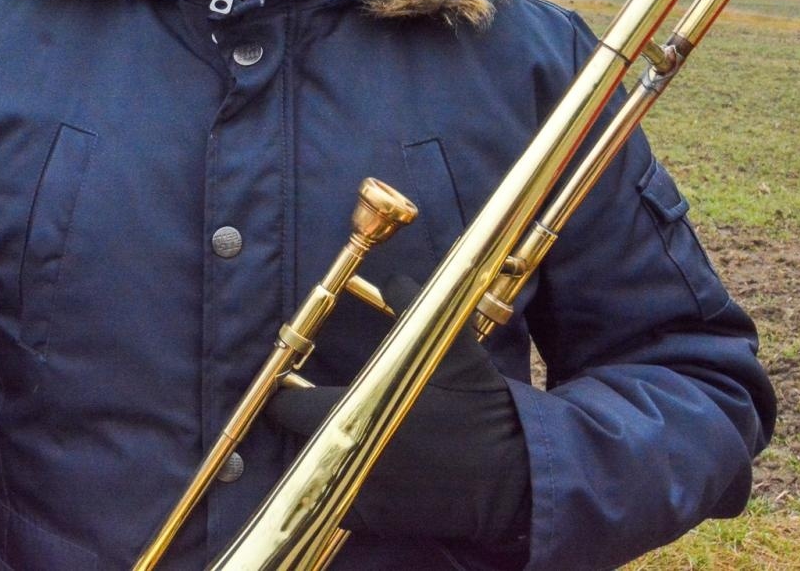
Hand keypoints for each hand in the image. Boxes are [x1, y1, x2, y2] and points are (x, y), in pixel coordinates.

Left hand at [265, 274, 530, 542]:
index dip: (284, 396)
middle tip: (314, 411)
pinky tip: (362, 474)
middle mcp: (350, 457)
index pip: (289, 408)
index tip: (288, 388)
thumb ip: (414, 309)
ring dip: (321, 461)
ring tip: (338, 443)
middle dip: (303, 428)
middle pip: (299, 444)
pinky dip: (344, 494)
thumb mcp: (453, 350)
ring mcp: (362, 494)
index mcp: (355, 413)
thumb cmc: (481, 410)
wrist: (515, 475)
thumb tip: (393, 278)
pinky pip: (343, 509)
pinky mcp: (380, 522)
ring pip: (317, 478)